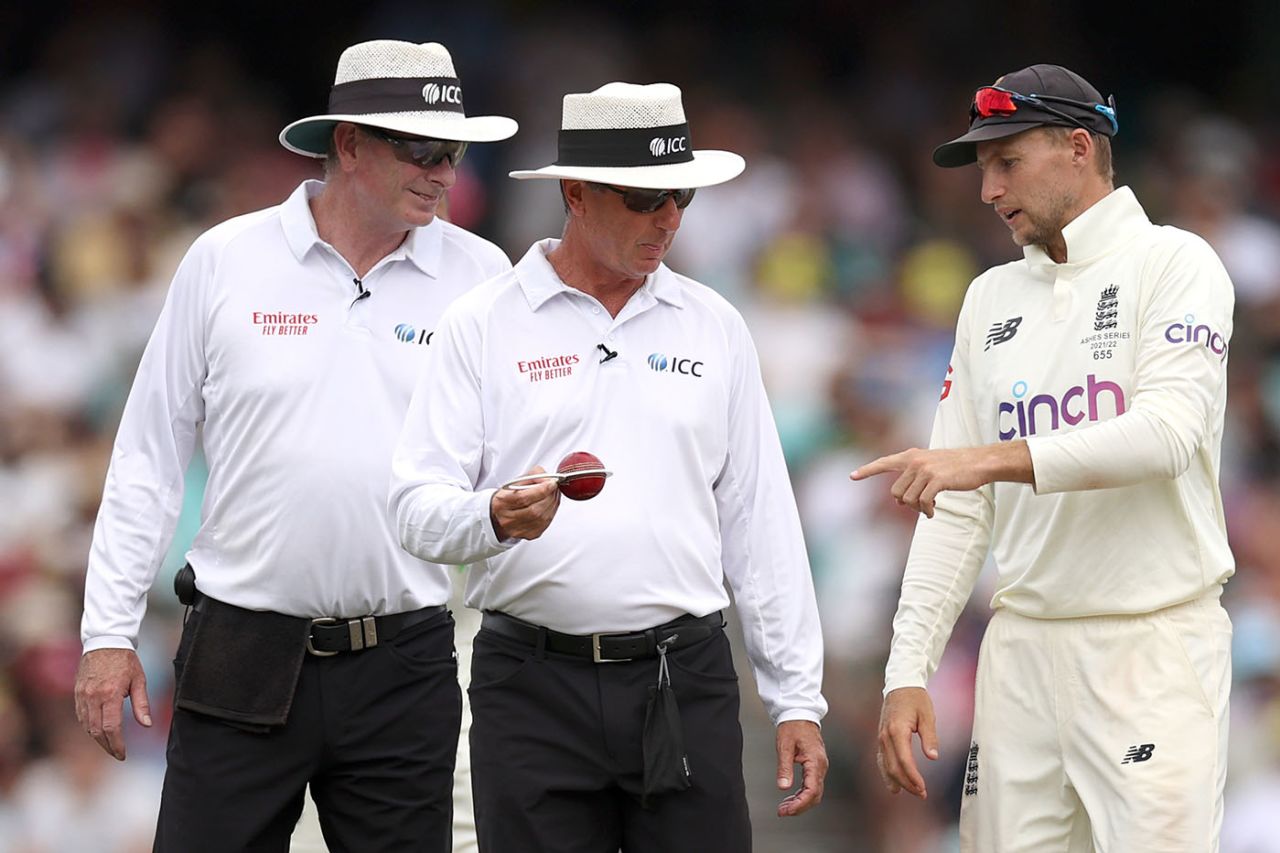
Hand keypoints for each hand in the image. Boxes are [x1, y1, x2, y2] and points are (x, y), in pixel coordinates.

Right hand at [74, 648, 151, 760]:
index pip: (111, 727)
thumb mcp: (139, 680)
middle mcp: (93, 697)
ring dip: (97, 738)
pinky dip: (89, 727)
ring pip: (87, 726)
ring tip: (110, 744)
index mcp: (110, 694)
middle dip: (107, 746)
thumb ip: (142, 704)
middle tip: (117, 754)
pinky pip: (81, 716)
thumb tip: (147, 725)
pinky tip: (99, 731)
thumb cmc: (126, 661)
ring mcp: (82, 695)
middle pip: (96, 731)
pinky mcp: (77, 693)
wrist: (105, 642)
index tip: (123, 754)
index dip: (116, 744)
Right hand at [490, 466, 560, 539]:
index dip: (540, 490)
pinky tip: (550, 505)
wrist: (501, 513)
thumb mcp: (518, 480)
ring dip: (553, 505)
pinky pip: (545, 524)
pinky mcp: (529, 535)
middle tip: (554, 488)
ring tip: (553, 495)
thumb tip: (549, 480)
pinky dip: (551, 513)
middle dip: (549, 497)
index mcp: (501, 502)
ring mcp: (518, 530)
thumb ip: (534, 475)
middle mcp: (507, 519)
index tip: (551, 483)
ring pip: (542, 518)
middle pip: (534, 510)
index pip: (523, 498)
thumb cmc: (510, 495)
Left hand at [775, 720, 827, 815]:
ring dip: (800, 802)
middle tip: (782, 812)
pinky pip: (811, 785)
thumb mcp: (785, 746)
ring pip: (813, 792)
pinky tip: (790, 798)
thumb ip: (784, 767)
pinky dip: (801, 794)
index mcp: (815, 761)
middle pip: (815, 795)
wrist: (800, 714)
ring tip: (784, 808)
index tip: (787, 810)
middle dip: (799, 807)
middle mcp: (821, 766)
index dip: (800, 803)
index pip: (812, 790)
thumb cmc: (793, 726)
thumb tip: (783, 787)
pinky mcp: (815, 766)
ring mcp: (819, 767)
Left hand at [850, 442, 1030, 517]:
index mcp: (912, 456)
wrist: (979, 461)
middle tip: (921, 507)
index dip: (867, 470)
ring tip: (930, 509)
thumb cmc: (956, 466)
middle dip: (906, 504)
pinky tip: (933, 513)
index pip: (884, 462)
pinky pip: (922, 503)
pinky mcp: (936, 480)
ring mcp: (925, 470)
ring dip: (918, 510)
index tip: (852, 476)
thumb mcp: (931, 466)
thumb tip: (898, 501)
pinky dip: (926, 512)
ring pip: (907, 500)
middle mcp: (915, 461)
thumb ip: (913, 478)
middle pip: (896, 492)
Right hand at [876, 687, 938, 798]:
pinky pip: (882, 759)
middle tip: (922, 794)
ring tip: (910, 792)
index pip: (904, 760)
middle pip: (893, 767)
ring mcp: (881, 737)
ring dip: (897, 781)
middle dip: (907, 783)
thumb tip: (933, 757)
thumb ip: (930, 737)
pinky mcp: (881, 738)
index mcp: (897, 730)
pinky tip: (894, 783)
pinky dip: (887, 773)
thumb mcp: (927, 715)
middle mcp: (885, 736)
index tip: (923, 788)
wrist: (900, 684)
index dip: (913, 777)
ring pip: (885, 765)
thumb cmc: (916, 699)